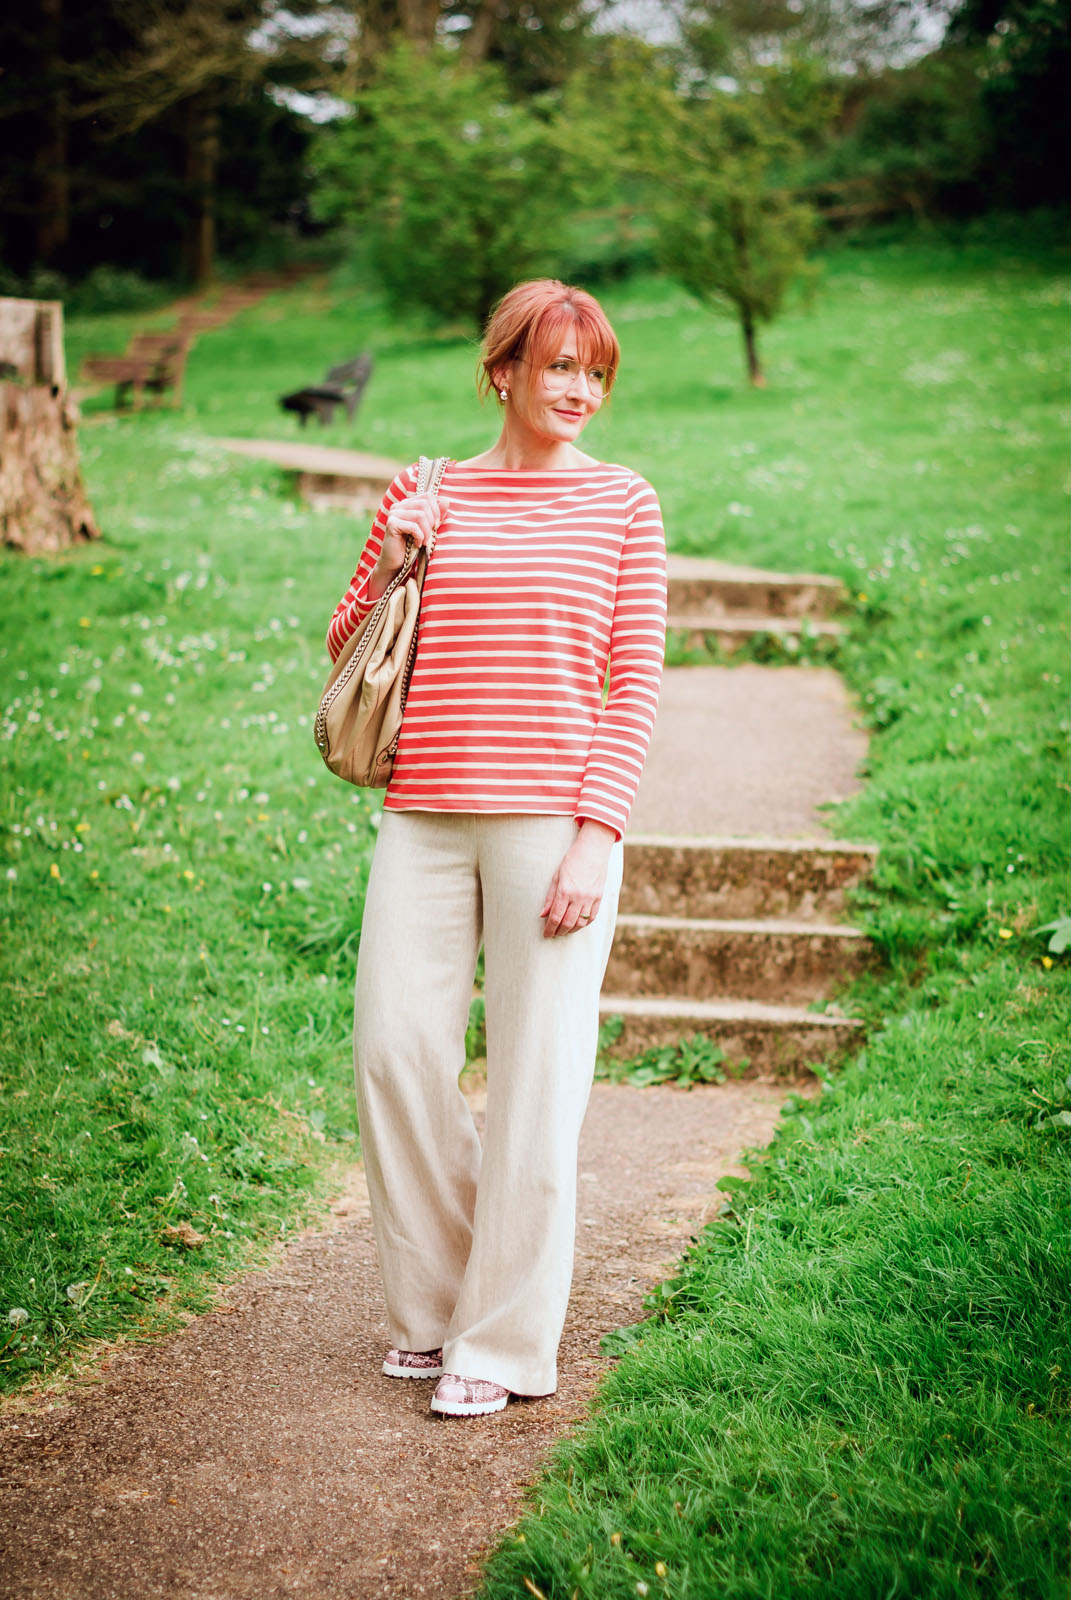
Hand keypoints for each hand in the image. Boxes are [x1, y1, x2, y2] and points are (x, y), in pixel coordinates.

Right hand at [368, 492, 444, 598]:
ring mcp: (394, 514)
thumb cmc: (413, 547)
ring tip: (425, 542)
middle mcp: (399, 506)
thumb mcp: (428, 530)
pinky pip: (413, 526)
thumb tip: (447, 500)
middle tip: (431, 537)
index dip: (436, 510)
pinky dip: (419, 536)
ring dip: (427, 531)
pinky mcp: (391, 524)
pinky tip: (417, 544)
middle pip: (425, 504)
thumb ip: (437, 515)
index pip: (428, 496)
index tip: (436, 526)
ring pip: (420, 514)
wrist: (396, 565)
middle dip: (432, 522)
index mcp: (408, 504)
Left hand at [540, 821, 616, 937]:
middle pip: (567, 923)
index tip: (545, 934)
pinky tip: (577, 924)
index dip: (549, 929)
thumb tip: (542, 914)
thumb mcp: (556, 876)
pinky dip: (584, 924)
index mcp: (565, 891)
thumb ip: (550, 897)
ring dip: (571, 930)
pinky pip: (591, 917)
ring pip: (580, 923)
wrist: (593, 850)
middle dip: (559, 932)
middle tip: (553, 934)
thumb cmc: (572, 860)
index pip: (555, 917)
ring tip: (564, 930)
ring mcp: (590, 898)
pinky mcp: (599, 897)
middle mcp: (578, 897)